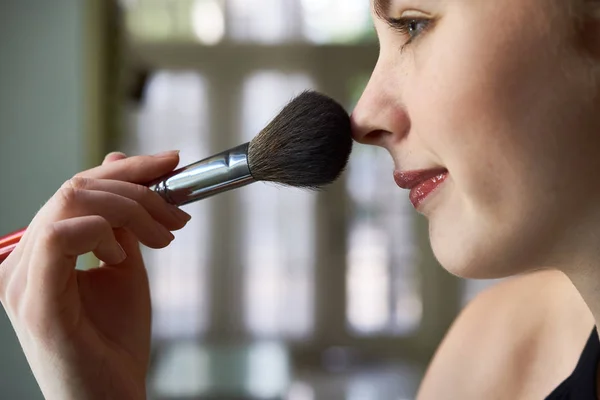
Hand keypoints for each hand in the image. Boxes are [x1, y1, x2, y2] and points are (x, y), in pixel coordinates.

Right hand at [0, 151, 190, 399]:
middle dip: (139, 189)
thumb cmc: (115, 340)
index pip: (78, 188)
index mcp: (42, 250)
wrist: (110, 399)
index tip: (170, 162)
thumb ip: (121, 220)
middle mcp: (23, 259)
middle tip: (177, 214)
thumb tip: (117, 163)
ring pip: (72, 201)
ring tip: (163, 238)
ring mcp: (22, 278)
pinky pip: (60, 236)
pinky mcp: (34, 299)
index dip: (127, 168)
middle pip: (76, 187)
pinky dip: (102, 234)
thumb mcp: (125, 266)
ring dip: (131, 210)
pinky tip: (121, 257)